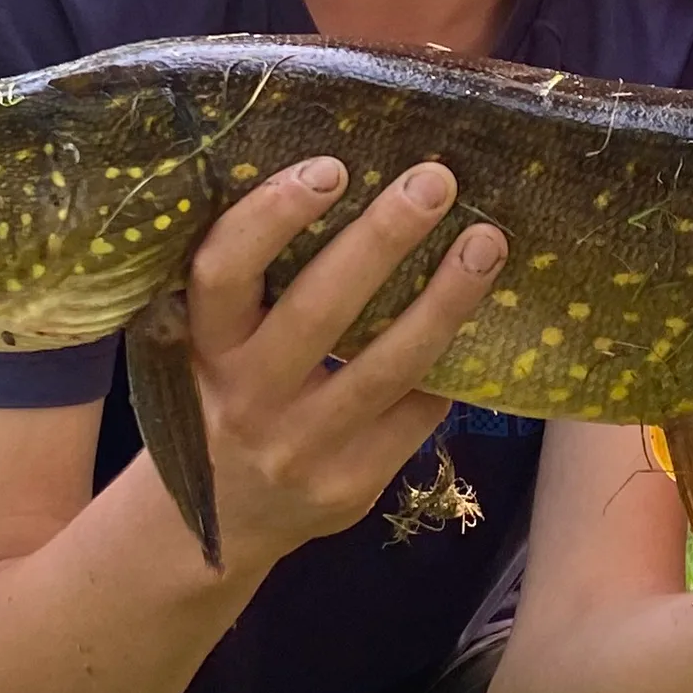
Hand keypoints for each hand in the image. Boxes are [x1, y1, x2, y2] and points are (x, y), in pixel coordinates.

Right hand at [178, 155, 507, 567]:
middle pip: (317, 310)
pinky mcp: (352, 484)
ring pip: (385, 366)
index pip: (223, 273)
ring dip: (444, 299)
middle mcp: (247, 399)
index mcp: (205, 349)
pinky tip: (482, 321)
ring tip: (486, 243)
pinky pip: (415, 413)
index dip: (271, 216)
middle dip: (381, 239)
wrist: (221, 524)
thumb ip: (259, 292)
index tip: (329, 168)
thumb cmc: (229, 403)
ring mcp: (301, 448)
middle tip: (433, 181)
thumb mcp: (215, 349)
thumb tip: (347, 190)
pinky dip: (450, 363)